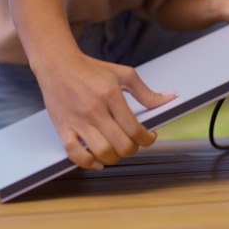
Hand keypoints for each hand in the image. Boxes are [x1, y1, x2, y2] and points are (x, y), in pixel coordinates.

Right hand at [35, 54, 174, 169]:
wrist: (58, 64)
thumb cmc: (91, 69)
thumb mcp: (123, 74)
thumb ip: (146, 91)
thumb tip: (170, 98)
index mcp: (111, 95)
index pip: (135, 129)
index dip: (147, 139)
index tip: (149, 137)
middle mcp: (94, 110)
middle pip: (121, 145)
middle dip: (132, 149)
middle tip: (132, 144)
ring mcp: (77, 121)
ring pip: (101, 152)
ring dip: (114, 157)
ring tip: (116, 150)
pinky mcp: (63, 128)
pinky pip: (75, 154)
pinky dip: (88, 163)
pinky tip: (97, 160)